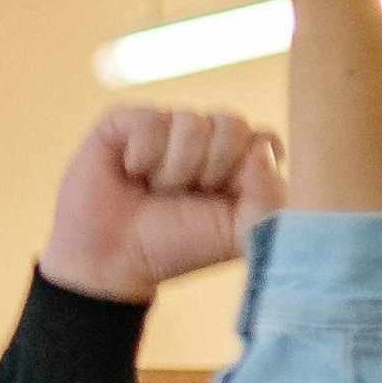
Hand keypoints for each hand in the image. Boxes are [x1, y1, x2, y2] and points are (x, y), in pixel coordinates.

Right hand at [39, 107, 281, 302]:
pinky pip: (152, 120)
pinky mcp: (127, 121)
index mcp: (235, 165)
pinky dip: (142, 155)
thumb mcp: (236, 235)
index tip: (223, 200)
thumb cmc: (173, 248)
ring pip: (192, 122)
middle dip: (210, 169)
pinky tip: (129, 172)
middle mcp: (204, 141)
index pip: (264, 140)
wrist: (111, 262)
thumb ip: (270, 199)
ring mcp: (166, 127)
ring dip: (172, 169)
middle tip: (184, 196)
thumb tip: (262, 150)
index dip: (247, 170)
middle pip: (234, 125)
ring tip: (153, 189)